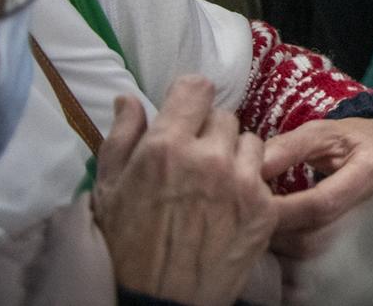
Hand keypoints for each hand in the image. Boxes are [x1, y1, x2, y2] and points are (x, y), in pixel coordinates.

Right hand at [93, 76, 278, 305]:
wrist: (157, 302)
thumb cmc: (125, 247)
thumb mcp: (108, 191)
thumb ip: (121, 138)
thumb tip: (129, 100)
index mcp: (166, 147)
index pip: (196, 87)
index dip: (189, 99)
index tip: (184, 115)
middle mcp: (209, 157)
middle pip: (223, 117)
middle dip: (208, 134)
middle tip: (193, 163)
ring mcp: (242, 181)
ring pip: (249, 141)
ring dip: (233, 155)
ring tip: (213, 184)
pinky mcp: (264, 206)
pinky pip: (263, 174)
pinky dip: (248, 184)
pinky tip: (228, 206)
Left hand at [261, 118, 372, 261]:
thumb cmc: (350, 139)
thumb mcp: (322, 132)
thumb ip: (288, 147)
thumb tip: (254, 168)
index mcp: (372, 169)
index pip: (324, 203)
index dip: (285, 210)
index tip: (253, 208)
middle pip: (320, 236)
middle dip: (281, 234)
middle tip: (252, 224)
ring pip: (319, 254)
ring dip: (285, 249)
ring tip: (264, 232)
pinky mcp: (363, 242)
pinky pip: (323, 261)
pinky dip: (297, 257)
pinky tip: (282, 244)